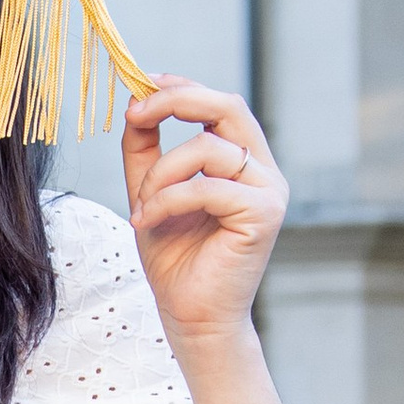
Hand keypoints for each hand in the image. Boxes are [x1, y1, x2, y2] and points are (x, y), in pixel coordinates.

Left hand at [124, 82, 288, 346]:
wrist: (192, 317)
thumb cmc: (176, 260)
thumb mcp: (150, 192)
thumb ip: (145, 150)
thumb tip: (134, 103)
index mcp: (242, 162)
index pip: (219, 105)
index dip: (182, 87)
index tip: (142, 86)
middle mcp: (263, 171)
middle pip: (228, 106)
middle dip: (176, 101)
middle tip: (137, 112)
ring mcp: (268, 192)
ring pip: (209, 149)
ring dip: (162, 173)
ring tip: (142, 206)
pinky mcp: (263, 215)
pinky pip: (207, 187)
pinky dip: (168, 199)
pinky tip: (146, 221)